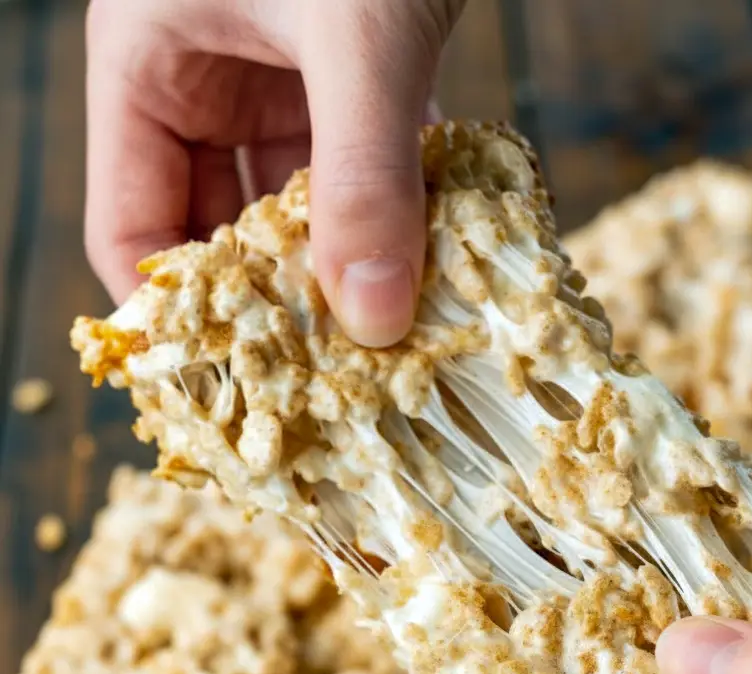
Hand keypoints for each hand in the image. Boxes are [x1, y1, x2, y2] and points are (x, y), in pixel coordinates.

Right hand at [85, 0, 464, 346]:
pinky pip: (366, 172)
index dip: (185, 316)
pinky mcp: (353, 79)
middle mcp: (209, 84)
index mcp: (150, 67)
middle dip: (280, 303)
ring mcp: (282, 83)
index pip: (133, 230)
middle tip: (339, 377)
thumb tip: (374, 320)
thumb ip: (362, 172)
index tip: (251, 387)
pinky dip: (401, 215)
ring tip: (400, 337)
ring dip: (352, 265)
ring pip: (303, 210)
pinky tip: (445, 267)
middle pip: (222, 233)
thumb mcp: (356, 35)